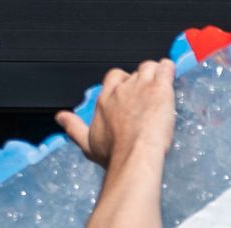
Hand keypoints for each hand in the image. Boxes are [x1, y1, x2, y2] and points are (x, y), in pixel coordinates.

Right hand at [57, 60, 174, 169]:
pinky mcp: (159, 89)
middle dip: (141, 79)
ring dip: (156, 72)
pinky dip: (168, 68)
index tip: (129, 91)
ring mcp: (141, 87)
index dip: (123, 82)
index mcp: (105, 99)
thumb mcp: (87, 142)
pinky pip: (165, 69)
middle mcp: (121, 90)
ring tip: (162, 82)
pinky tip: (170, 70)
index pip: (113, 78)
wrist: (134, 156)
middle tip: (149, 94)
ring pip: (149, 68)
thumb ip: (73, 127)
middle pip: (132, 73)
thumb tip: (60, 118)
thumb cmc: (114, 154)